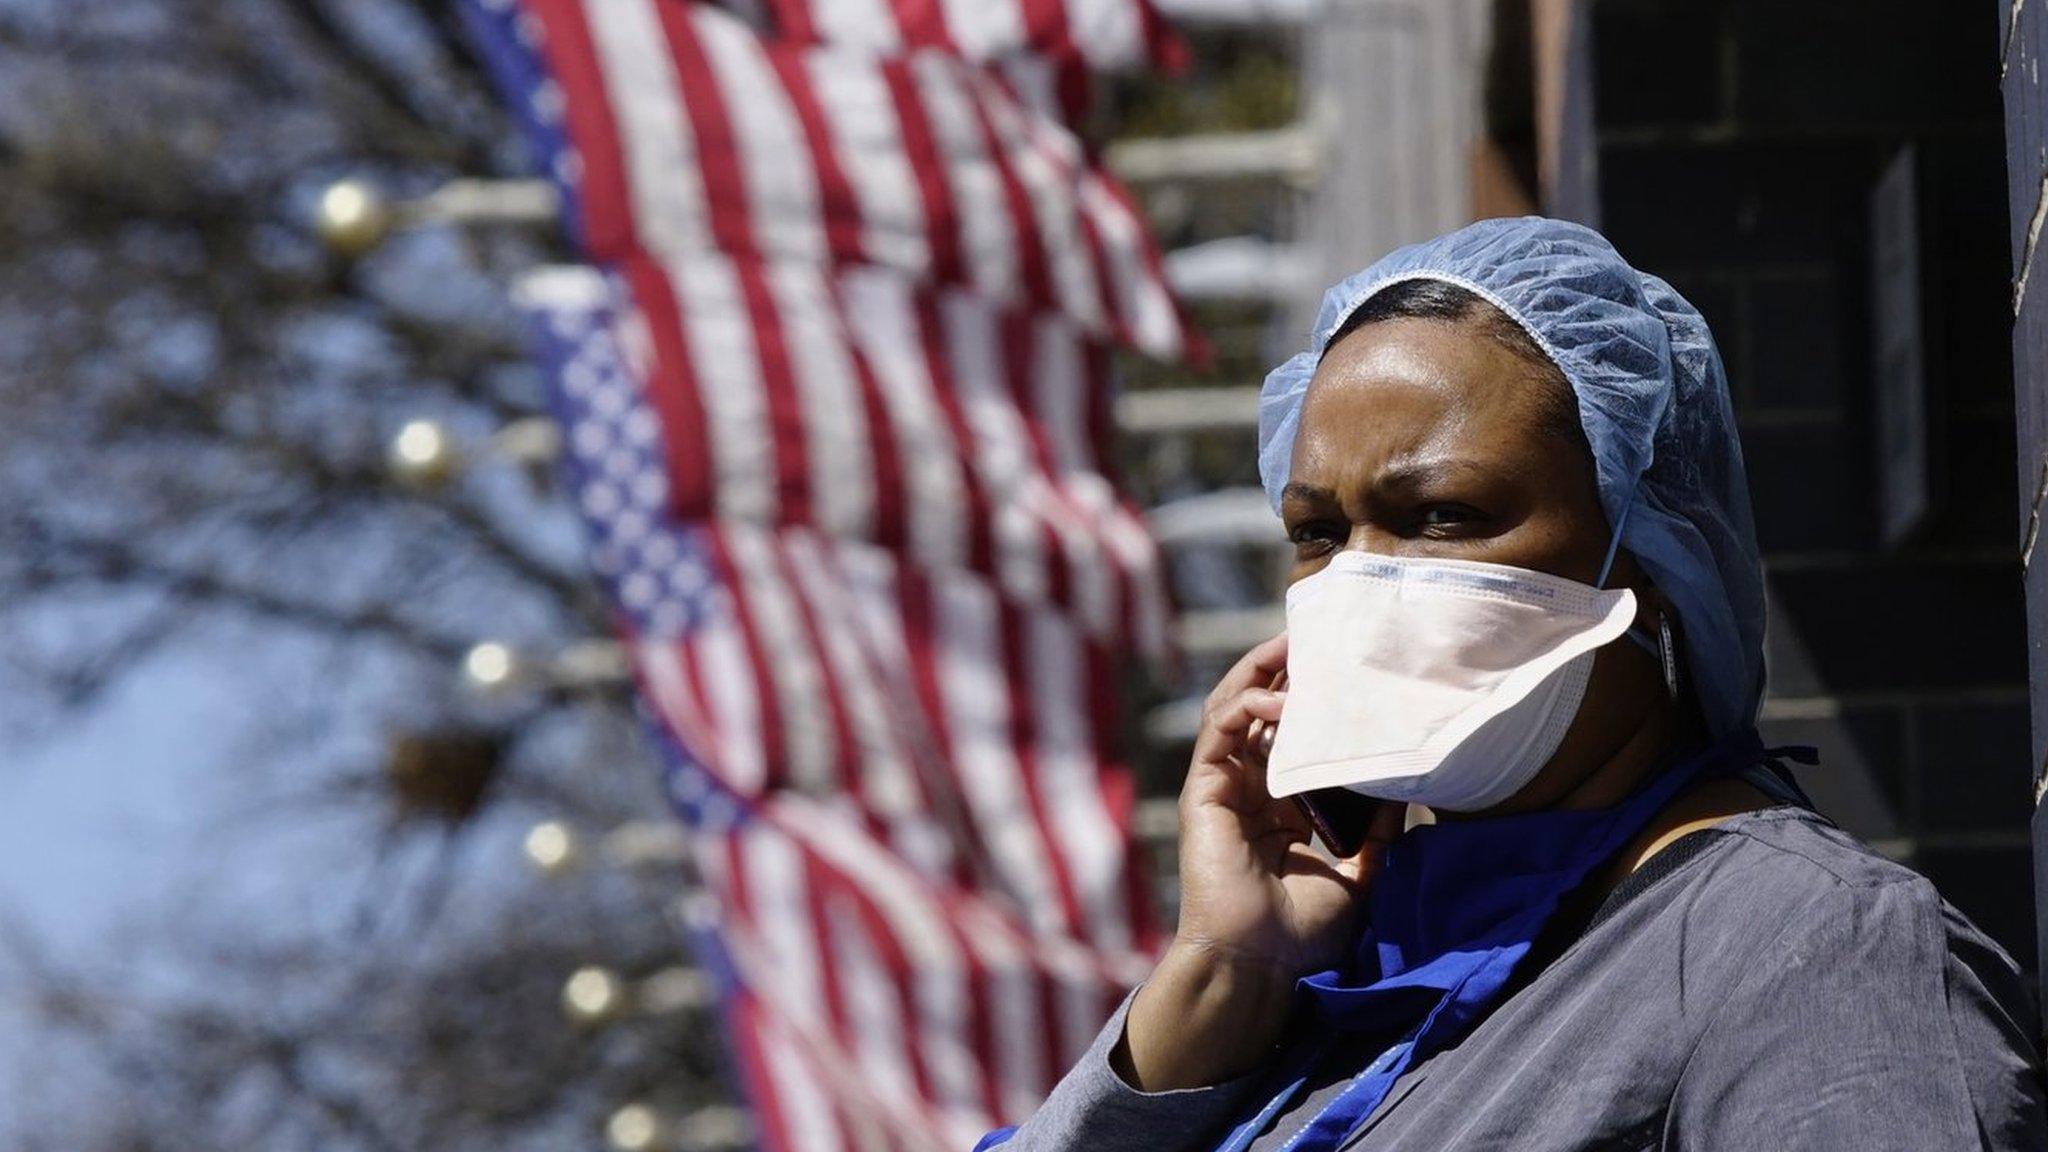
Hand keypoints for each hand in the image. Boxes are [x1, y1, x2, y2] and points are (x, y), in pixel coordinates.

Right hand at [1116, 633, 1404, 1089]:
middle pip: (1262, 712)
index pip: (1296, 737)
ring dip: (1260, 673)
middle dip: (1285, 672)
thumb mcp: (1358, 875)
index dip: (1316, 703)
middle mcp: (1251, 789)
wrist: (1258, 963)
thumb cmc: (1300, 932)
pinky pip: (1220, 731)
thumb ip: (1378, 833)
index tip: (1349, 674)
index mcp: (1281, 808)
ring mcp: (1225, 787)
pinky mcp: (1206, 790)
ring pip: (1234, 709)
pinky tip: (1275, 695)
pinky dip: (1244, 705)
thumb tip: (1408, 790)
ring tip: (1291, 645)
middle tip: (1317, 640)